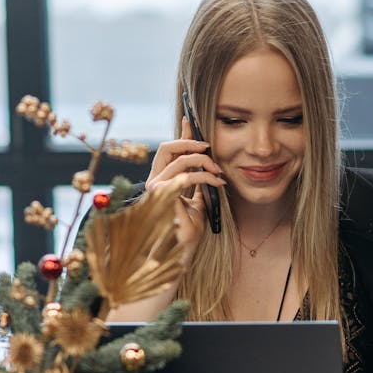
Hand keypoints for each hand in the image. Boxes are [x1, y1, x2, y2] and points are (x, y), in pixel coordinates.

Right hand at [145, 117, 224, 257]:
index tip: (191, 122)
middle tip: (209, 148)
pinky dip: (206, 177)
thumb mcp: (196, 203)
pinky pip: (187, 176)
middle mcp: (154, 182)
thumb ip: (198, 187)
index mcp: (161, 181)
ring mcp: (156, 188)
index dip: (181, 135)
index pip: (169, 151)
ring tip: (219, 173)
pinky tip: (217, 183)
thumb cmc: (187, 231)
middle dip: (190, 142)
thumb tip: (208, 172)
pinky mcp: (162, 194)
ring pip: (181, 161)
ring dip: (205, 163)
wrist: (182, 251)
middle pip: (168, 147)